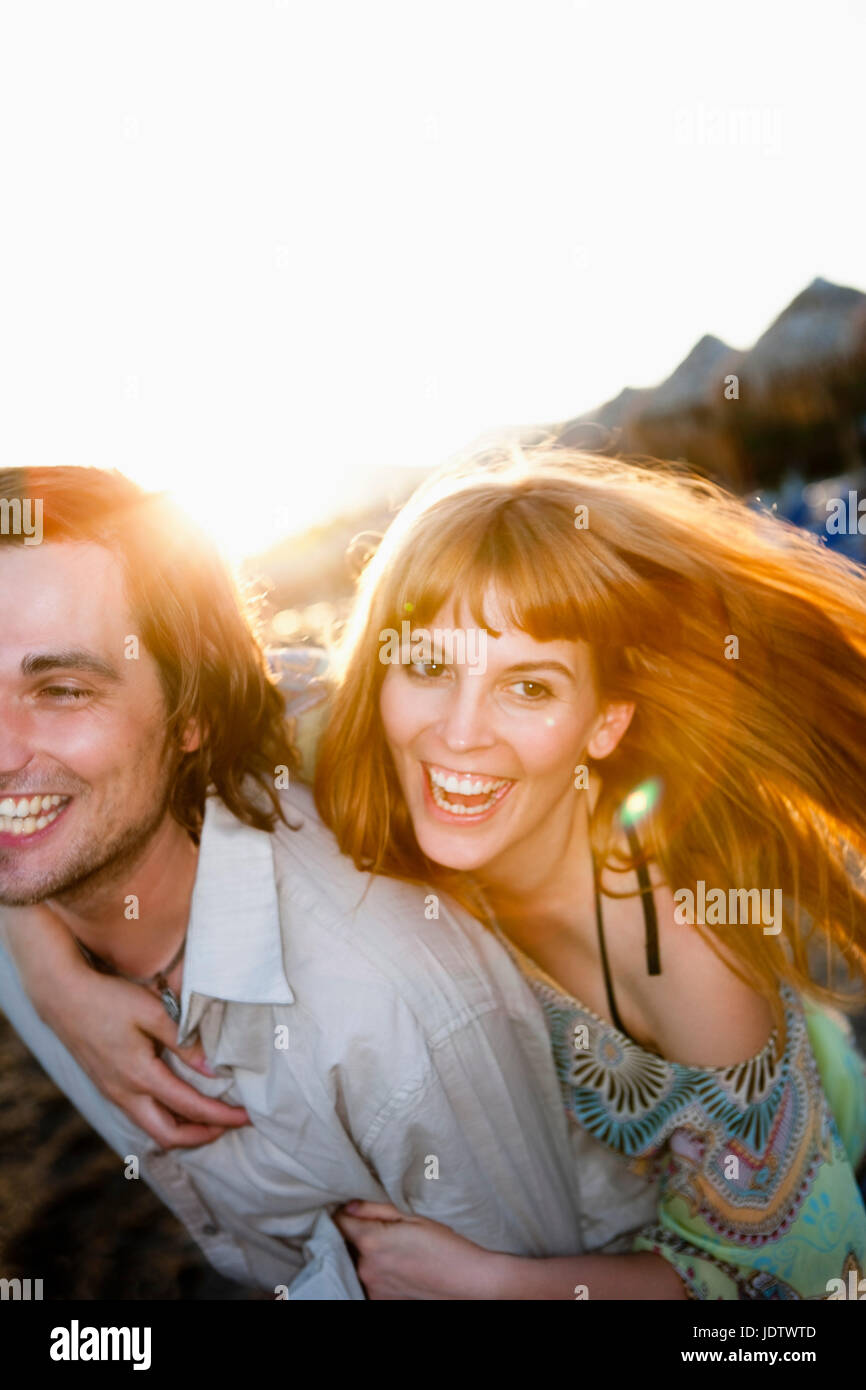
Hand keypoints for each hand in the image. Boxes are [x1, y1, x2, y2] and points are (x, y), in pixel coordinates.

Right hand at [2, 904, 249, 1147]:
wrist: (62, 997)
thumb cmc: (109, 999)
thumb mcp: (152, 1012)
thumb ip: (184, 1042)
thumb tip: (213, 1070)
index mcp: (139, 1076)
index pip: (189, 1107)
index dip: (221, 1116)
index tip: (247, 1116)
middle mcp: (124, 1093)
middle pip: (169, 1135)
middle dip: (203, 1135)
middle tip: (231, 1124)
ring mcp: (112, 1093)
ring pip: (152, 1128)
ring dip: (184, 1130)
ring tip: (210, 1118)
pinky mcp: (107, 1087)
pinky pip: (141, 1116)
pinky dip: (166, 1118)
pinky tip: (179, 1104)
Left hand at [333, 1200, 504, 1299]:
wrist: (468, 1283)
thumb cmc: (445, 1245)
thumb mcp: (413, 1216)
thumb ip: (375, 1209)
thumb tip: (348, 1207)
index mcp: (371, 1241)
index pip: (339, 1222)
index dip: (344, 1212)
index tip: (353, 1209)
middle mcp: (366, 1268)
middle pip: (347, 1244)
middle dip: (359, 1234)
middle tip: (383, 1229)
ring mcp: (372, 1288)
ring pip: (358, 1263)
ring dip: (367, 1255)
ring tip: (394, 1249)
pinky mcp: (381, 1302)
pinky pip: (369, 1281)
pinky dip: (377, 1272)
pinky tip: (398, 1266)